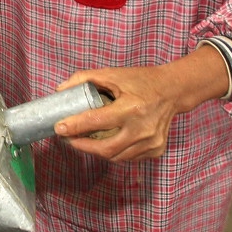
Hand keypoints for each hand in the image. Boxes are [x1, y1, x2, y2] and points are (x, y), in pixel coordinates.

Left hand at [52, 45, 229, 162]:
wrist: (173, 90)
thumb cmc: (141, 81)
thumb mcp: (113, 74)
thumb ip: (85, 79)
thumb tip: (60, 90)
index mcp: (132, 108)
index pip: (97, 121)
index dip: (75, 126)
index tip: (59, 128)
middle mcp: (143, 129)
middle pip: (106, 148)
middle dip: (82, 146)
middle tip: (67, 138)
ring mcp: (151, 142)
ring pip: (116, 157)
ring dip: (95, 151)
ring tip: (81, 141)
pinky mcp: (155, 150)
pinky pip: (127, 157)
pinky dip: (112, 153)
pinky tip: (102, 144)